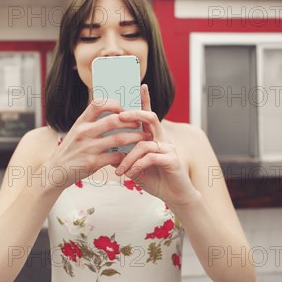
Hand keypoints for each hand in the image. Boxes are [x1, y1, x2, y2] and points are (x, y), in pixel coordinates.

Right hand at [44, 98, 150, 190]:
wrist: (56, 171)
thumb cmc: (71, 150)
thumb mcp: (77, 132)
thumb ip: (92, 123)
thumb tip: (115, 113)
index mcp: (80, 122)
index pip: (99, 103)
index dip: (115, 103)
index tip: (125, 109)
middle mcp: (83, 132)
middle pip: (114, 120)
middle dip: (131, 121)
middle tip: (141, 123)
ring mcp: (88, 148)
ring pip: (119, 139)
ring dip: (135, 138)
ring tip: (144, 137)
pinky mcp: (92, 163)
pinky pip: (115, 157)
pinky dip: (126, 156)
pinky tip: (131, 155)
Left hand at [114, 84, 199, 206]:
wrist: (174, 196)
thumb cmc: (155, 180)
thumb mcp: (135, 168)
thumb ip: (124, 158)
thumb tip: (108, 153)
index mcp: (154, 138)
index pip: (148, 116)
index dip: (145, 100)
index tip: (141, 85)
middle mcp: (163, 139)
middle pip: (151, 118)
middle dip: (135, 114)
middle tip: (120, 116)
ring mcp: (169, 148)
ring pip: (144, 143)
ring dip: (128, 158)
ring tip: (120, 171)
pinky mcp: (172, 160)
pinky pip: (150, 157)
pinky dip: (137, 165)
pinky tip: (130, 174)